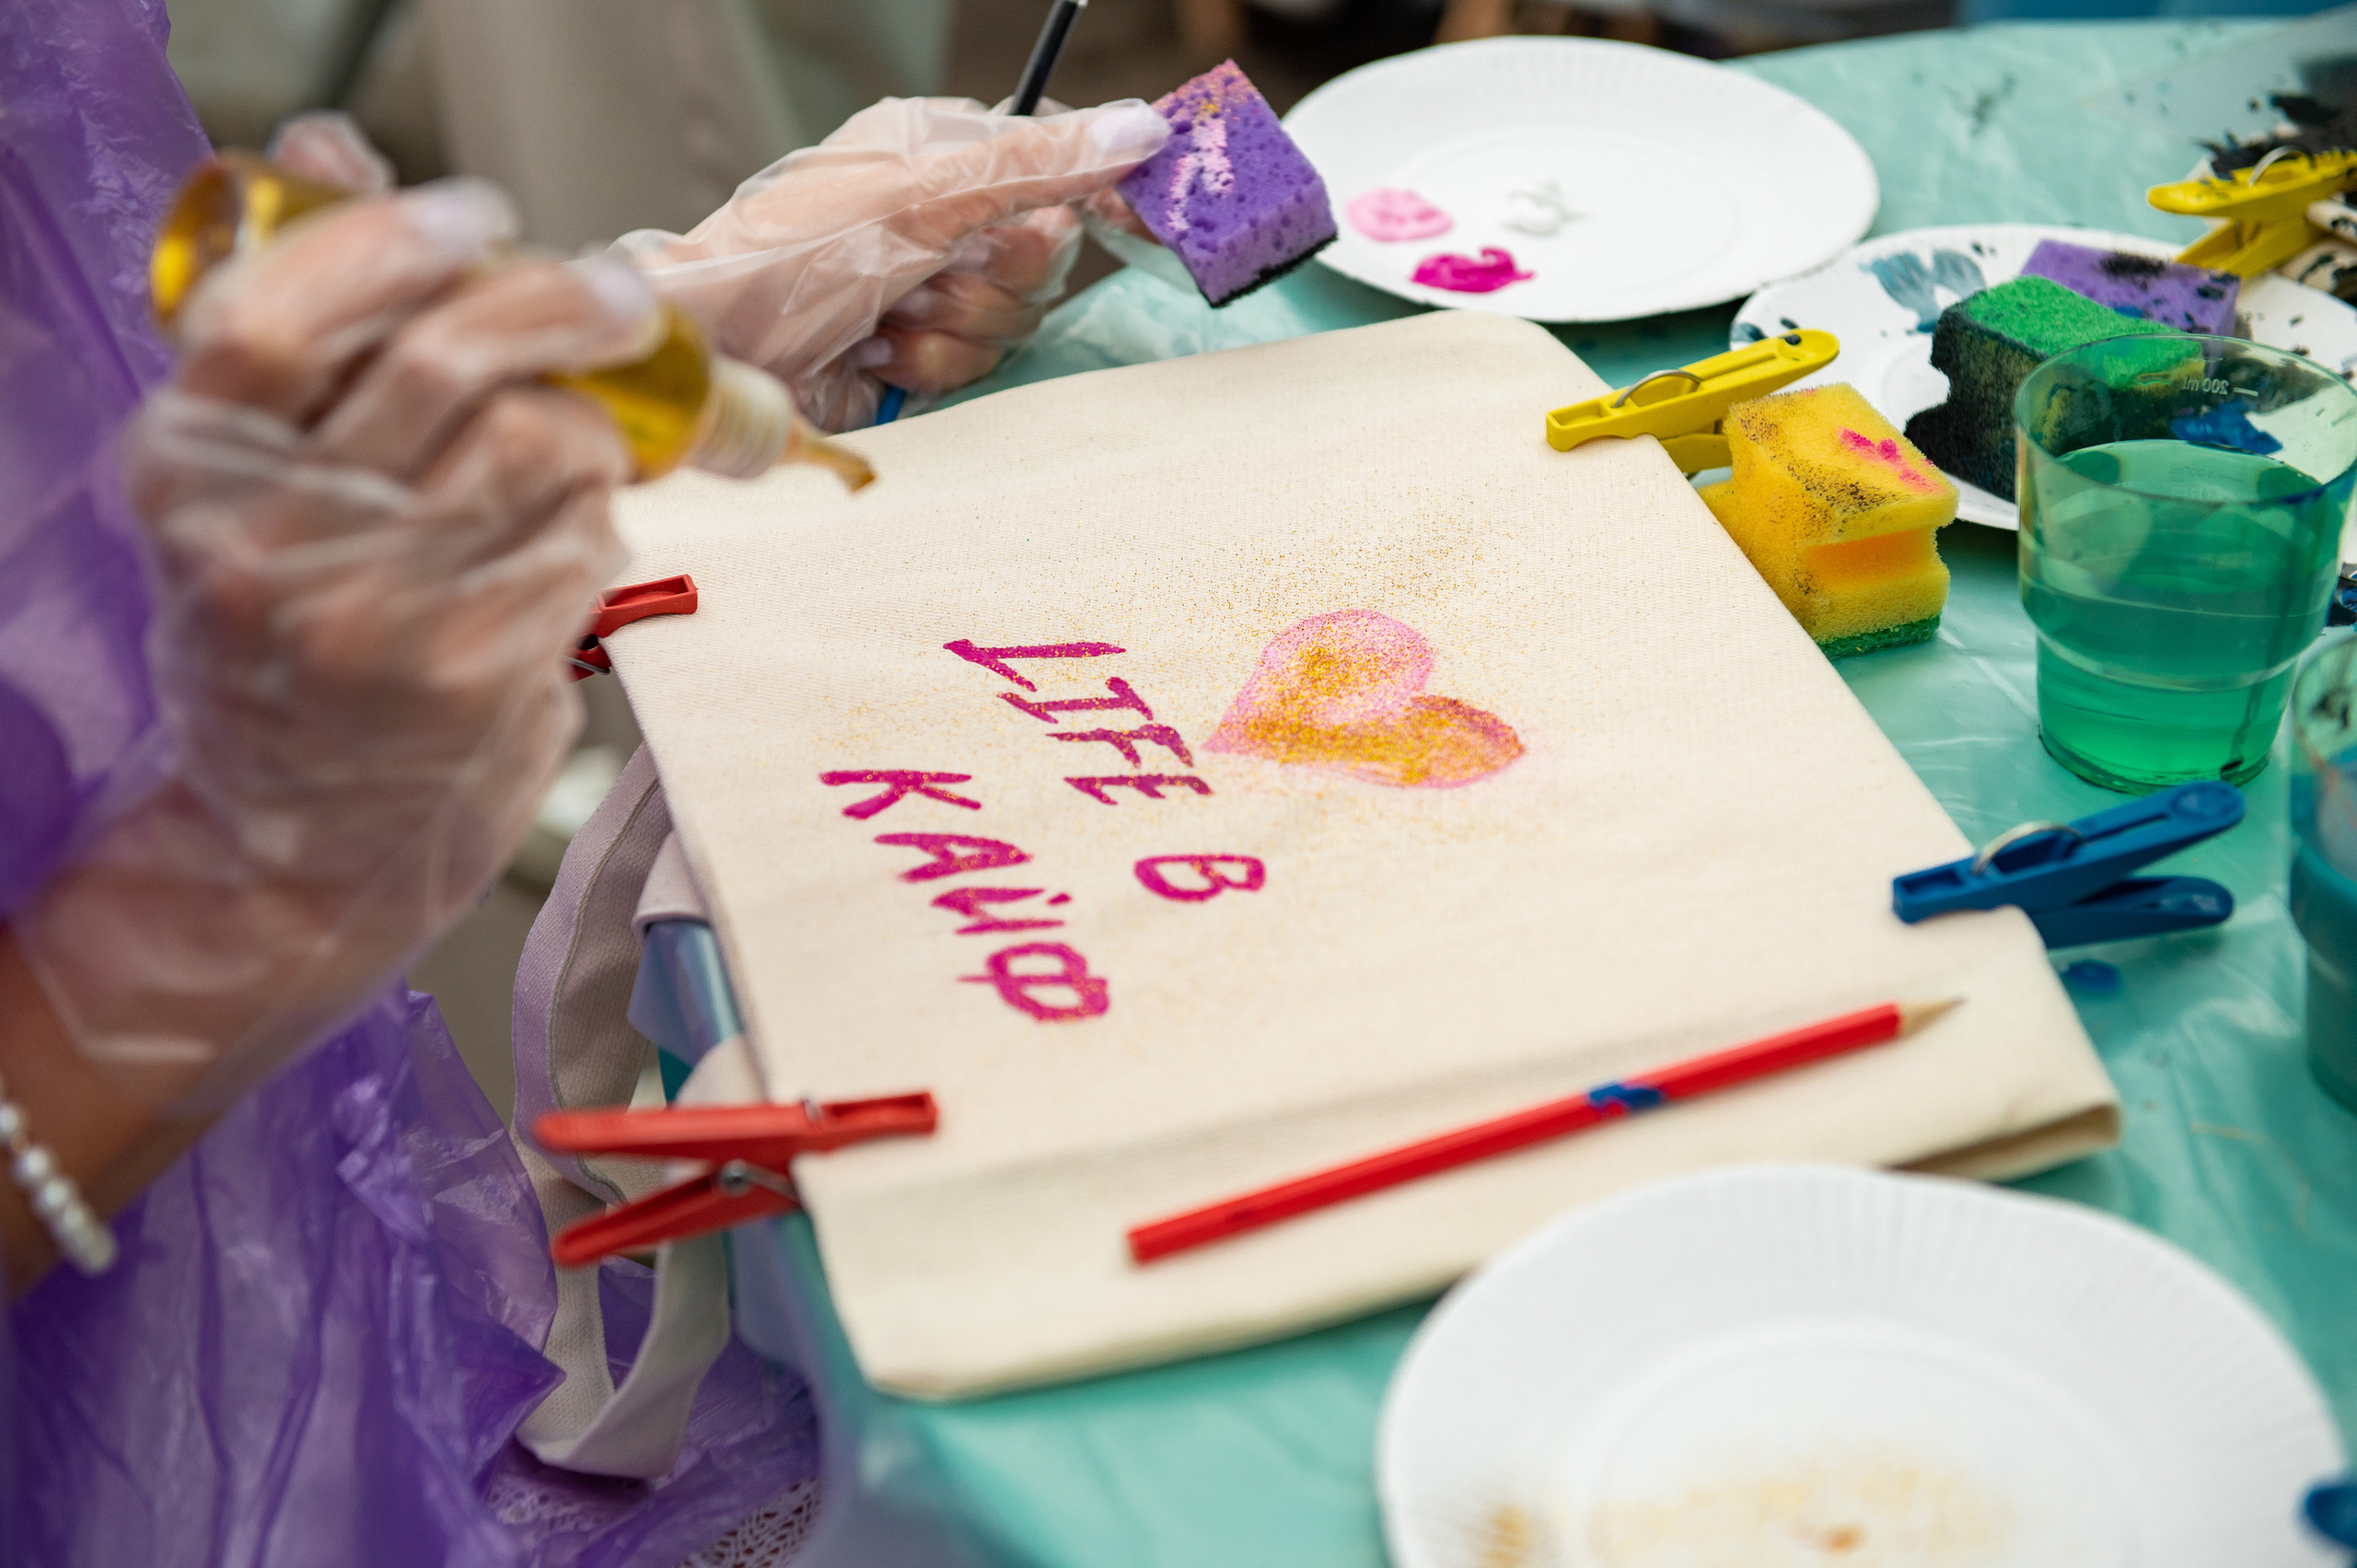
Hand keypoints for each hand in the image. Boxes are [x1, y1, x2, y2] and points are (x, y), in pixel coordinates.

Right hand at [15, 170, 656, 1110]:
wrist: (301, 845)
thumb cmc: (287, 640)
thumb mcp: (251, 482)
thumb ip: (298, 317)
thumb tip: (331, 152)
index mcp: (191, 467)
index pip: (282, 312)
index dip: (392, 240)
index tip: (479, 215)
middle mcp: (267, 539)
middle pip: (442, 360)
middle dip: (557, 304)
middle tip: (618, 301)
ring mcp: (372, 615)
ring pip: (535, 441)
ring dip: (587, 431)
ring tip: (573, 457)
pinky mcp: (470, 677)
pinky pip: (581, 540)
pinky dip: (599, 522)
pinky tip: (570, 545)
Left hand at [616, 96, 1168, 429]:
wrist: (723, 357)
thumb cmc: (795, 255)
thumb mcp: (922, 192)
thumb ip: (1037, 161)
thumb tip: (1143, 127)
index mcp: (941, 152)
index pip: (1054, 155)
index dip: (1092, 188)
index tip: (1121, 218)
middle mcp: (944, 214)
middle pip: (1046, 250)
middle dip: (992, 276)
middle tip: (933, 271)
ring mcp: (935, 286)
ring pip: (1015, 316)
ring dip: (953, 326)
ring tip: (887, 315)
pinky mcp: (924, 353)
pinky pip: (979, 365)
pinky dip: (930, 363)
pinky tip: (876, 351)